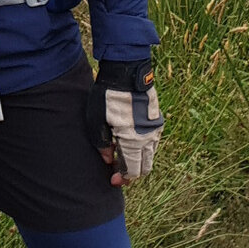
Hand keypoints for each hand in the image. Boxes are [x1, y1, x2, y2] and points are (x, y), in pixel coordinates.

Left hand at [86, 59, 163, 185]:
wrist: (126, 72)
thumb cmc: (107, 95)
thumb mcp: (96, 119)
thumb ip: (101, 143)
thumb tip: (108, 160)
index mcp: (134, 141)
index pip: (131, 170)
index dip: (122, 178)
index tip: (112, 179)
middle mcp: (148, 138)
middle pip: (144, 167)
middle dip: (131, 172)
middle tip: (117, 171)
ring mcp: (155, 130)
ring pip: (150, 155)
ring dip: (138, 160)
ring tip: (121, 156)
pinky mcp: (157, 121)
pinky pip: (152, 143)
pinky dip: (143, 149)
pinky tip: (130, 143)